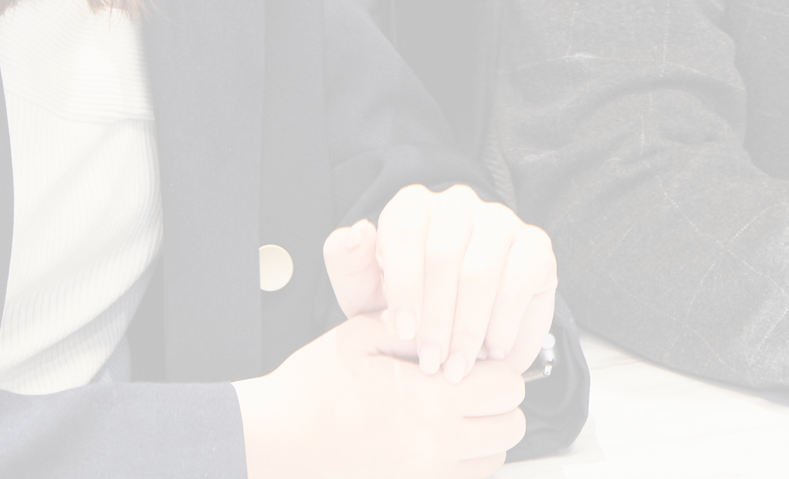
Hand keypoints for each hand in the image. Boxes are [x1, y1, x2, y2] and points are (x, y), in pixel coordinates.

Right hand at [237, 312, 527, 478]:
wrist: (277, 438)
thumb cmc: (309, 389)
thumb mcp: (358, 334)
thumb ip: (410, 326)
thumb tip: (447, 324)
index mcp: (427, 398)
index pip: (507, 385)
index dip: (496, 365)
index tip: (472, 359)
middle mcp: (435, 442)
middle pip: (511, 425)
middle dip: (498, 401)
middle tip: (469, 384)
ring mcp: (426, 473)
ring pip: (495, 457)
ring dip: (486, 433)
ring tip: (454, 412)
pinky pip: (467, 478)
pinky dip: (466, 460)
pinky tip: (438, 437)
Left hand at [324, 183, 557, 382]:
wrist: (457, 326)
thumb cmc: (407, 307)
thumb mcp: (367, 294)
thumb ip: (349, 264)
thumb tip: (357, 232)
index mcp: (413, 206)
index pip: (405, 228)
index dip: (403, 283)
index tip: (403, 330)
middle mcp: (457, 204)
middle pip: (444, 254)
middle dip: (436, 317)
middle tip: (432, 361)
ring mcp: (500, 221)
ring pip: (481, 270)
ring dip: (468, 327)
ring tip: (459, 365)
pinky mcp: (535, 245)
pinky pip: (519, 281)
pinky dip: (503, 323)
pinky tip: (492, 350)